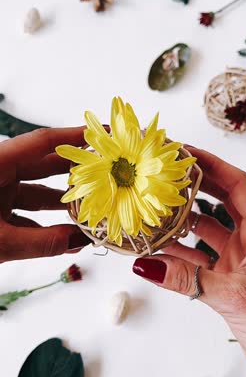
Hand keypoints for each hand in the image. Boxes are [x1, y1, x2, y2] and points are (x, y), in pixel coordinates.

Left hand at [0, 127, 90, 261]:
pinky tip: (62, 235)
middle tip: (104, 174)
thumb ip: (41, 242)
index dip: (74, 136)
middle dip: (73, 172)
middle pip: (41, 165)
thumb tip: (79, 240)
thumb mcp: (0, 242)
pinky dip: (41, 222)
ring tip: (88, 211)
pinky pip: (22, 209)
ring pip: (33, 190)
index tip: (101, 134)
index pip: (42, 142)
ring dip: (59, 203)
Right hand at [133, 147, 245, 376]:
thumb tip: (146, 266)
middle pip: (222, 200)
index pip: (238, 186)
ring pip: (207, 231)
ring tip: (153, 211)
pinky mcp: (229, 279)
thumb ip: (187, 280)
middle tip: (165, 174)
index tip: (185, 153)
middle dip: (194, 186)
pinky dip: (178, 255)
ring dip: (181, 223)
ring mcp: (240, 260)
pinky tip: (156, 253)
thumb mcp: (233, 298)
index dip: (212, 166)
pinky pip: (199, 259)